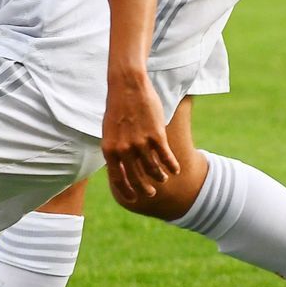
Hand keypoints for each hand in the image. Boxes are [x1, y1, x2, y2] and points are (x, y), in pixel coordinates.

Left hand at [101, 73, 178, 200]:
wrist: (127, 87)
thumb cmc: (118, 109)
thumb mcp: (109, 132)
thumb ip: (115, 149)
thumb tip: (120, 167)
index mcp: (109, 149)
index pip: (117, 179)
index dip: (126, 191)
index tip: (133, 199)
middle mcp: (123, 149)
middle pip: (136, 178)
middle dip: (145, 189)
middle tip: (151, 193)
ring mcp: (140, 143)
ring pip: (153, 170)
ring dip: (160, 177)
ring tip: (163, 178)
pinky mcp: (156, 135)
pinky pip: (166, 157)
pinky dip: (172, 166)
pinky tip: (176, 170)